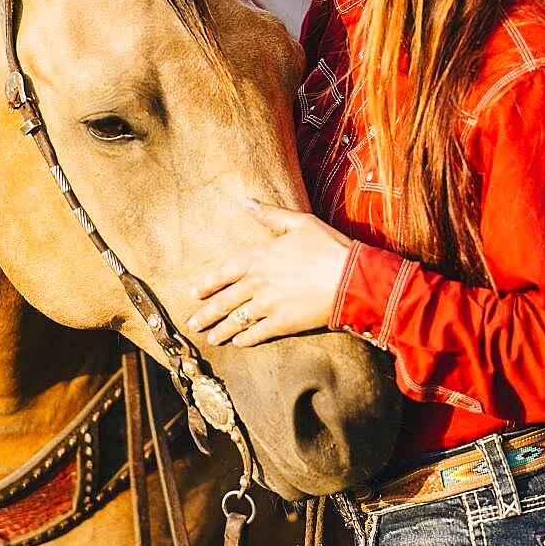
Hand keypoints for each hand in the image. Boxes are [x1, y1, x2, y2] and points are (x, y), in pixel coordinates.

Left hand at [187, 199, 352, 346]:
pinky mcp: (282, 323)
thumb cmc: (328, 247)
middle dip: (206, 313)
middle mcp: (258, 282)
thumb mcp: (300, 222)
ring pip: (236, 320)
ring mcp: (268, 304)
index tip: (194, 292)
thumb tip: (247, 202)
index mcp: (259, 256)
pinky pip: (257, 333)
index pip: (223, 271)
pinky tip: (238, 343)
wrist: (351, 279)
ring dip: (221, 330)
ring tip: (210, 338)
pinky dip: (245, 339)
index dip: (207, 283)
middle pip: (224, 300)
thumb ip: (270, 214)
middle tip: (193, 323)